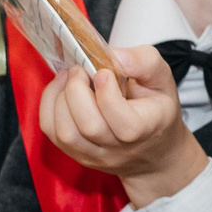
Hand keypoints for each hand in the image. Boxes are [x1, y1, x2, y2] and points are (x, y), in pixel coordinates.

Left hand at [38, 43, 208, 206]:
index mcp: (146, 129)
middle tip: (81, 70)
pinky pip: (52, 131)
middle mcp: (119, 149)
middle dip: (77, 90)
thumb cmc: (156, 109)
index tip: (103, 72)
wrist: (152, 150)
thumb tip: (115, 56)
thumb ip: (144, 62)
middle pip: (89, 127)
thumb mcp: (161, 78)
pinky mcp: (76, 153)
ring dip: (60, 97)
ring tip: (70, 78)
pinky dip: (50, 105)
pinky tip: (61, 89)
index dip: (108, 95)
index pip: (125, 124)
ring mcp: (95, 155)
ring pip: (65, 132)